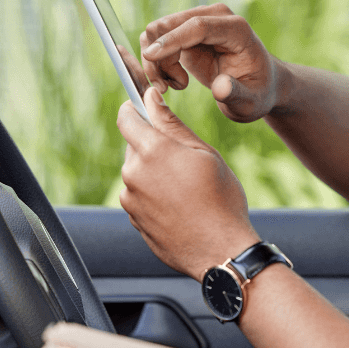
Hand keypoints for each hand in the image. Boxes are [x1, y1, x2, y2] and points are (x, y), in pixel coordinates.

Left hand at [117, 87, 259, 278]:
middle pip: (135, 146)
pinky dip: (154, 195)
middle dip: (153, 145)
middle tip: (186, 159)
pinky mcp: (133, 219)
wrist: (220, 249)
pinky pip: (140, 196)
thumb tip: (151, 97)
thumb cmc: (221, 199)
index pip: (127, 117)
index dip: (135, 108)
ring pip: (138, 172)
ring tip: (187, 188)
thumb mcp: (204, 153)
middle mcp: (134, 173)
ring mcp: (130, 199)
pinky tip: (180, 205)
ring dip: (155, 172)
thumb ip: (172, 124)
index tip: (145, 107)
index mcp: (153, 150)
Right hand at [140, 3, 279, 122]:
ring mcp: (200, 20)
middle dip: (157, 56)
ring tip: (174, 87)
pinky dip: (158, 62)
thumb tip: (220, 88)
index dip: (173, 39)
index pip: (198, 26)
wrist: (259, 84)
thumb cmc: (257, 92)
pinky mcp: (187, 30)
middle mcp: (217, 17)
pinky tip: (176, 82)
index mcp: (237, 29)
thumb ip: (236, 94)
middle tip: (164, 89)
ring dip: (156, 61)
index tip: (150, 56)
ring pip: (157, 32)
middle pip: (170, 25)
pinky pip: (158, 40)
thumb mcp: (250, 102)